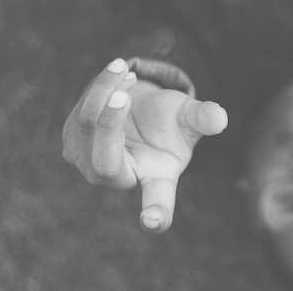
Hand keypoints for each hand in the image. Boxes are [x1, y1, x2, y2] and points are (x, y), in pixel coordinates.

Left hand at [62, 59, 227, 231]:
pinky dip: (101, 87)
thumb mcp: (189, 116)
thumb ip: (203, 118)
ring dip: (105, 92)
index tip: (153, 222)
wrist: (141, 105)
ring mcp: (90, 164)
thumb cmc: (169, 119)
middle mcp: (121, 179)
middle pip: (105, 164)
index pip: (158, 203)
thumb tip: (220, 118)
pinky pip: (82, 112)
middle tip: (123, 96)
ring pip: (87, 127)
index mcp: (156, 178)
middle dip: (110, 126)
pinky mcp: (73, 143)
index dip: (156, 214)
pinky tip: (119, 76)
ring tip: (126, 69)